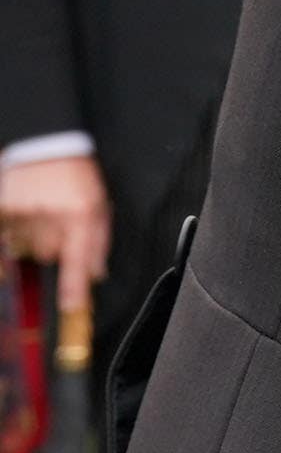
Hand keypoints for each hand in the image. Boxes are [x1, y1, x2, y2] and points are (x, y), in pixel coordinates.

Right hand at [0, 153, 109, 311]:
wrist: (47, 145)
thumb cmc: (76, 177)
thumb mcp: (98, 206)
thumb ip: (97, 242)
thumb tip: (95, 275)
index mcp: (80, 215)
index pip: (77, 259)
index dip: (73, 287)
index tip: (71, 307)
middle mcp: (50, 215)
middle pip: (48, 256)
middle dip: (53, 246)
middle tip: (57, 222)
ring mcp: (24, 212)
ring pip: (25, 247)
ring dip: (32, 237)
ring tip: (41, 212)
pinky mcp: (4, 208)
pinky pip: (5, 237)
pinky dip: (12, 232)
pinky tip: (22, 216)